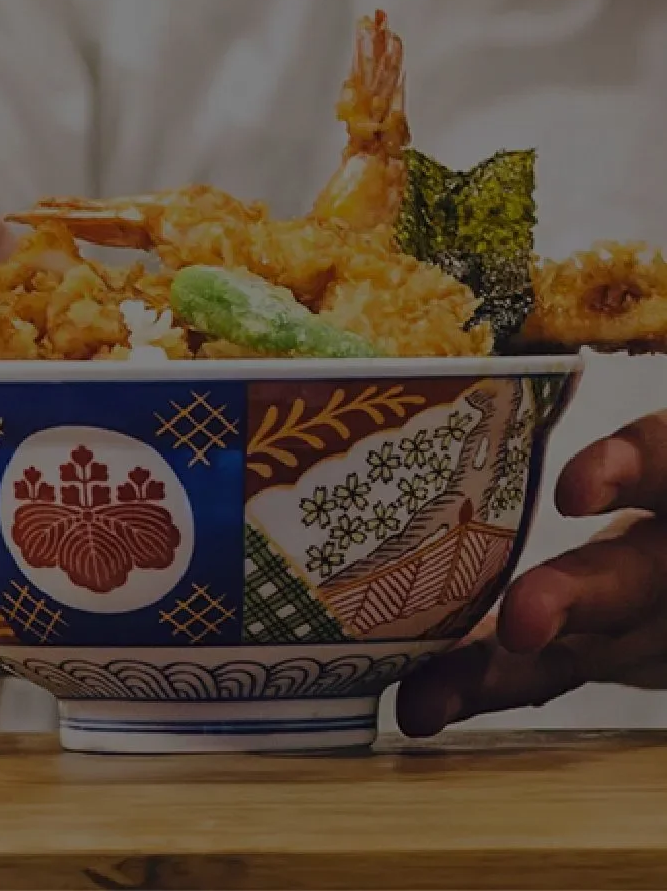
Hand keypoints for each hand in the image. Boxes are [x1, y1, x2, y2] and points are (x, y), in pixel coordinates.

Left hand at [397, 415, 666, 735]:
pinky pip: (552, 681)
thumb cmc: (659, 479)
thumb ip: (612, 435)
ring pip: (584, 653)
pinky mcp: (620, 660)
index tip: (578, 486)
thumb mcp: (659, 453)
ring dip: (502, 674)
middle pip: (637, 578)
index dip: (631, 471)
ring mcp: (650, 622)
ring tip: (430, 696)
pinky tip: (419, 705)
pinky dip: (485, 690)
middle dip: (577, 599)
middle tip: (522, 622)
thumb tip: (483, 358)